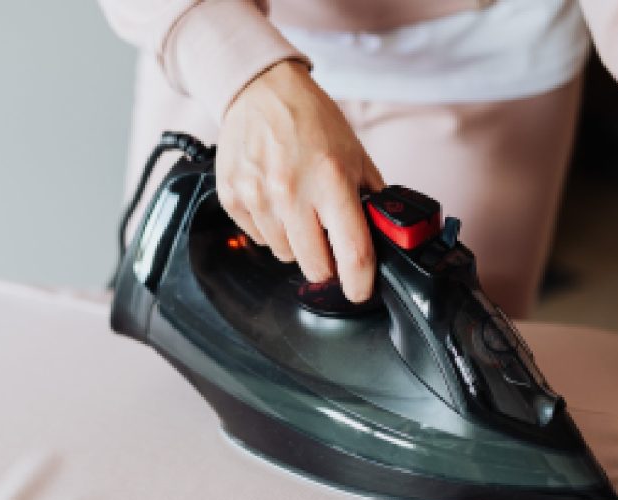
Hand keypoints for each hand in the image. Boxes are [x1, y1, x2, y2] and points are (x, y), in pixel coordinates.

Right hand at [216, 60, 384, 301]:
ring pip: (285, 255)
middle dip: (327, 264)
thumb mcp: (356, 155)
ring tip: (299, 209)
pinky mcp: (233, 197)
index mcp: (332, 180)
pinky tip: (276, 200)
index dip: (360, 283)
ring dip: (297, 243)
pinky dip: (271, 229)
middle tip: (329, 242)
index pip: (352, 252)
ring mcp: (258, 196)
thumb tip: (384, 237)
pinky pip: (259, 238)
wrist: (261, 91)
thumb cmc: (311, 120)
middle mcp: (292, 191)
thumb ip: (371, 199)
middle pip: (315, 266)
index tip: (361, 291)